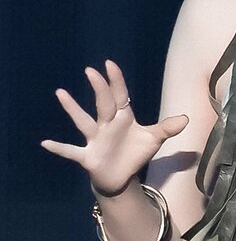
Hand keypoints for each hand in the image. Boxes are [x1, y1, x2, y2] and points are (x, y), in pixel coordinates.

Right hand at [41, 60, 188, 194]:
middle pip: (103, 104)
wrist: (122, 175)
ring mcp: (95, 139)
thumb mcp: (153, 140)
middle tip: (91, 71)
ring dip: (72, 109)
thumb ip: (167, 128)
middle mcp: (106, 125)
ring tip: (60, 92)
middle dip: (99, 89)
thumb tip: (186, 119)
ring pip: (83, 122)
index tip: (109, 64)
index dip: (116, 81)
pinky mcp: (88, 156)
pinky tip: (45, 143)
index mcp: (122, 118)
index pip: (120, 95)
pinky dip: (60, 148)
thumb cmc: (135, 152)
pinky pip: (71, 151)